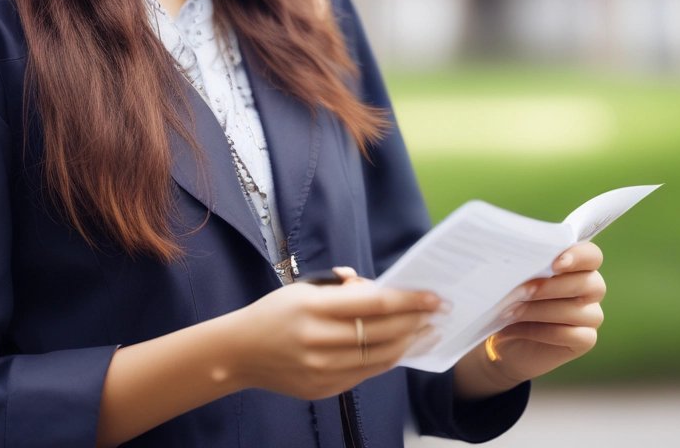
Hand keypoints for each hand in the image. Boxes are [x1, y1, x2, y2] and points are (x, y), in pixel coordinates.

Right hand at [225, 276, 439, 399]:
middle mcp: (318, 340)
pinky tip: (400, 349)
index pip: (373, 304)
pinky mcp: (323, 389)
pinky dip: (387, 361)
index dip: (407, 300)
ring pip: (378, 357)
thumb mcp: (304, 289)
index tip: (432, 296)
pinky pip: (365, 374)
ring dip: (409, 343)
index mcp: (313, 307)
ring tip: (427, 332)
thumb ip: (342, 291)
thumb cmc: (274, 312)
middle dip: (416, 322)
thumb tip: (378, 289)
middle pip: (381, 332)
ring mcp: (321, 369)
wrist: (239, 352)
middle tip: (439, 313)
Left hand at [454, 241, 605, 397]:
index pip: (592, 255)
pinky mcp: (585, 339)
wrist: (503, 334)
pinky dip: (543, 332)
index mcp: (577, 264)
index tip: (554, 263)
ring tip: (511, 310)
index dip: (578, 256)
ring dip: (541, 310)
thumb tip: (514, 252)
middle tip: (522, 290)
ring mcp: (591, 315)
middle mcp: (590, 288)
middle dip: (553, 286)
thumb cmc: (511, 295)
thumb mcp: (515, 275)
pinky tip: (519, 329)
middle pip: (591, 283)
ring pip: (579, 311)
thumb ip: (524, 262)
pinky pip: (573, 335)